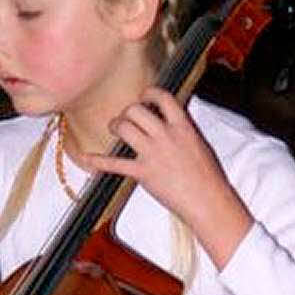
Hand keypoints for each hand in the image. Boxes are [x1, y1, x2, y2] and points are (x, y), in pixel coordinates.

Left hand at [80, 88, 252, 268]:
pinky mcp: (143, 173)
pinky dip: (98, 161)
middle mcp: (166, 136)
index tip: (143, 97)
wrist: (208, 201)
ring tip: (114, 130)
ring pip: (124, 127)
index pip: (162, 97)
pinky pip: (115, 163)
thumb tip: (171, 123)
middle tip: (126, 119)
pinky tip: (87, 157)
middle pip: (136, 110)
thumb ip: (183, 131)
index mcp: (183, 127)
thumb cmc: (208, 178)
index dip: (149, 93)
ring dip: (115, 126)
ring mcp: (153, 154)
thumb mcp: (199, 145)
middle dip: (127, 112)